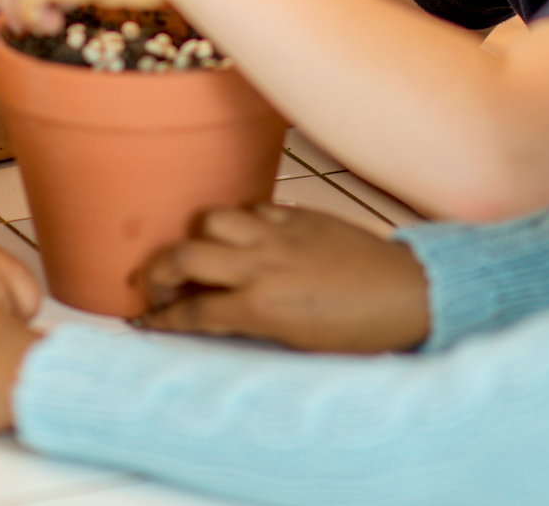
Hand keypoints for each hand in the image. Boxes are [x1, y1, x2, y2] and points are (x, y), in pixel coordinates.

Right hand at [142, 204, 430, 351]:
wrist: (402, 291)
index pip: (192, 311)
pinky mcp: (296, 214)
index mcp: (260, 306)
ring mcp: (278, 233)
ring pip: (212, 218)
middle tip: (154, 283)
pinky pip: (251, 207)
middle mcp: (261, 264)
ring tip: (199, 252)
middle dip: (158, 271)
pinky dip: (238, 220)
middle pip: (184, 256)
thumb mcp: (295, 341)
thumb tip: (213, 315)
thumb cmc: (356, 329)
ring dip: (197, 235)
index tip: (145, 320)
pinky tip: (243, 235)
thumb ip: (248, 323)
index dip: (161, 318)